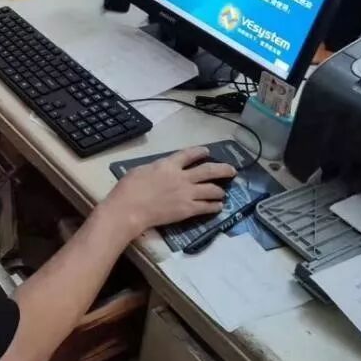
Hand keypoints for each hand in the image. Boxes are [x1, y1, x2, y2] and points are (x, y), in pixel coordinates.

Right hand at [98, 147, 235, 237]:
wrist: (129, 209)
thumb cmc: (128, 189)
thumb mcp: (140, 170)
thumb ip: (155, 168)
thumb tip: (160, 169)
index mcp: (168, 165)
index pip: (189, 154)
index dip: (200, 152)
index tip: (207, 151)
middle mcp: (182, 177)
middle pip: (208, 170)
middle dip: (223, 169)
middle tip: (232, 170)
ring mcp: (187, 193)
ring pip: (212, 189)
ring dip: (220, 190)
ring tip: (223, 192)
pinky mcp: (188, 209)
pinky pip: (207, 206)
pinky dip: (215, 206)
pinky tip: (219, 207)